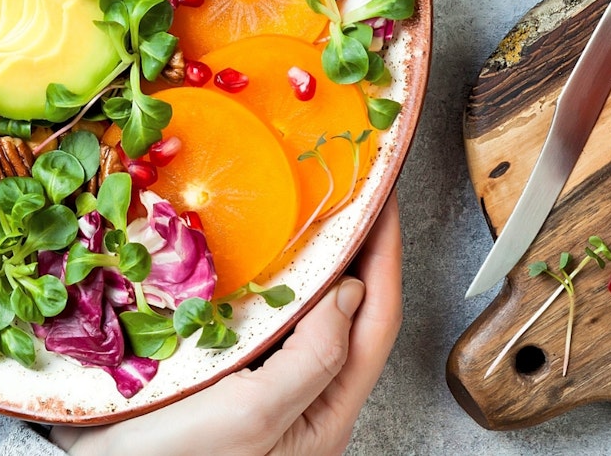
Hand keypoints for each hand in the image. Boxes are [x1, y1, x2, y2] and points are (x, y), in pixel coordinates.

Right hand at [53, 192, 402, 455]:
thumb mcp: (252, 416)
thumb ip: (315, 358)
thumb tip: (350, 292)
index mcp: (325, 415)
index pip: (376, 320)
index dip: (384, 255)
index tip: (381, 199)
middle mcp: (303, 401)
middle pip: (349, 315)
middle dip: (353, 252)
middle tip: (346, 193)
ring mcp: (265, 390)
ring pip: (305, 315)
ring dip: (310, 263)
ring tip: (307, 211)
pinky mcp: (226, 378)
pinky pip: (261, 321)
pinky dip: (264, 282)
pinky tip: (251, 253)